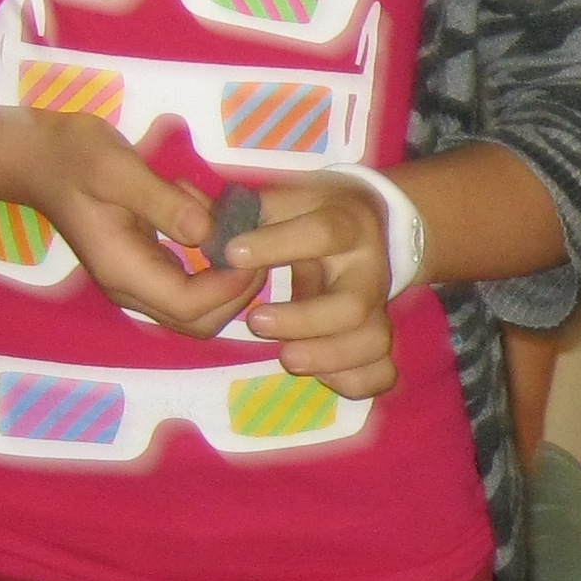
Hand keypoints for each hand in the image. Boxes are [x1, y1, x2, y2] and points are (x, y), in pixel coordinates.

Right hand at [8, 109, 257, 339]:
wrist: (40, 157)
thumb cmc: (75, 157)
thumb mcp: (117, 168)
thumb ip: (162, 202)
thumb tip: (208, 233)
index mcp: (122, 271)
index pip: (189, 307)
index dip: (230, 287)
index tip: (253, 247)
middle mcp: (131, 288)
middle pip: (199, 322)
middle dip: (237, 291)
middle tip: (256, 242)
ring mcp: (137, 283)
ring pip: (199, 309)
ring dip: (229, 278)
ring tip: (234, 226)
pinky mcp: (145, 269)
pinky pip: (191, 285)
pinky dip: (214, 263)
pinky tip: (211, 218)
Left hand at [226, 177, 397, 399]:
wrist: (368, 225)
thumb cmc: (311, 213)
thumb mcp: (287, 199)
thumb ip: (246, 212)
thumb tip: (199, 225)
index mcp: (348, 224)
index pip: (323, 234)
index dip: (277, 246)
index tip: (231, 254)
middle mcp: (370, 269)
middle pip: (352, 305)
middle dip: (303, 320)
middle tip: (255, 322)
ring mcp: (379, 307)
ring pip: (373, 341)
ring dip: (328, 356)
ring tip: (286, 358)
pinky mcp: (378, 337)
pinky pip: (381, 372)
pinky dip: (353, 381)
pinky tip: (320, 377)